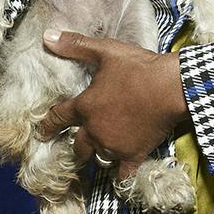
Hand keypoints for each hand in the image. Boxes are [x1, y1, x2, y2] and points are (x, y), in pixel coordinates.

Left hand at [35, 30, 191, 179]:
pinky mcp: (133, 155)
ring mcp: (113, 146)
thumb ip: (75, 45)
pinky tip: (118, 176)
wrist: (171, 88)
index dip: (48, 125)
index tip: (42, 133)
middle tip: (77, 146)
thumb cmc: (138, 68)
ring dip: (97, 156)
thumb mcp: (105, 51)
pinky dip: (119, 175)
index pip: (58, 118)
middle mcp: (94, 131)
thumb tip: (47, 37)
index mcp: (85, 107)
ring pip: (98, 159)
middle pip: (77, 146)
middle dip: (76, 146)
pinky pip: (121, 174)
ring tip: (99, 155)